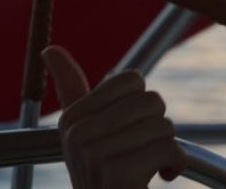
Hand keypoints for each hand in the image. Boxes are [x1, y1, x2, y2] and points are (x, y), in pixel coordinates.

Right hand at [42, 45, 185, 187]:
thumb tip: (50, 50)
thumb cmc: (105, 180)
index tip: (129, 133)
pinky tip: (160, 178)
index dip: (143, 107)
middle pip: (151, 101)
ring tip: (149, 169)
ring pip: (164, 125)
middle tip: (142, 155)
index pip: (132, 80)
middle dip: (158, 129)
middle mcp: (76, 135)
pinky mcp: (118, 173)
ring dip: (167, 150)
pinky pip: (169, 148)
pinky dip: (175, 164)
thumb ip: (72, 90)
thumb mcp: (86, 134)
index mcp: (71, 119)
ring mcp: (94, 155)